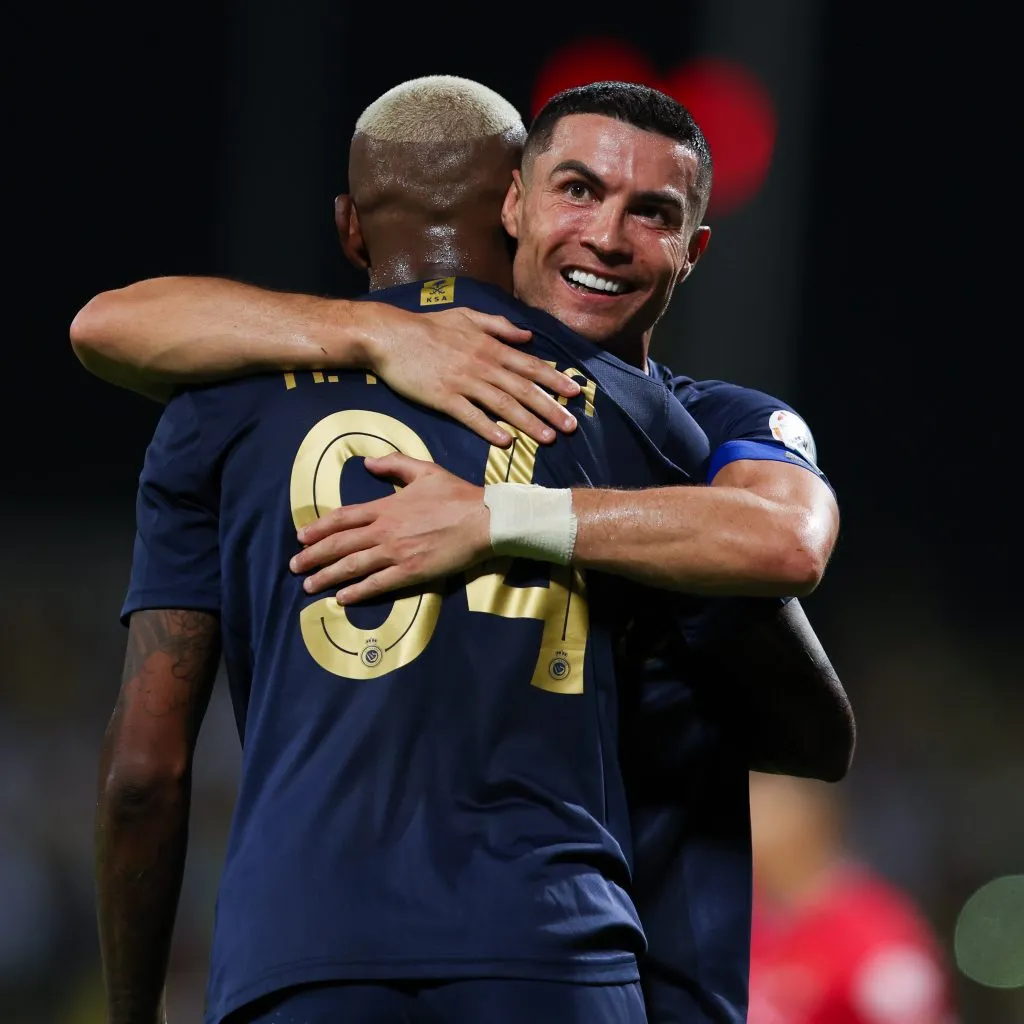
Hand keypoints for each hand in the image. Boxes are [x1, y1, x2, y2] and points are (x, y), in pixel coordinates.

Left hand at [290, 454, 491, 601]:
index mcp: (386, 506)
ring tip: (309, 586)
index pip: (343, 517)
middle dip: (313, 556)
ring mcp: (396, 553)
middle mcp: (385, 531)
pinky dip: (357, 592)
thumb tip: (368, 463)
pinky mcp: (411, 571)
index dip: (319, 528)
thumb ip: (394, 464)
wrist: (484, 519)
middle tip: (294, 566)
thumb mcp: (425, 470)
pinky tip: (342, 599)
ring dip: (327, 576)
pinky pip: (377, 584)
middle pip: (340, 544)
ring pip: (353, 566)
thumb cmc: (457, 495)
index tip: (301, 537)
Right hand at [364, 304, 579, 446]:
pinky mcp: (443, 397)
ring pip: (503, 404)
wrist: (390, 335)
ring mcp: (463, 382)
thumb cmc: (428, 326)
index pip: (530, 365)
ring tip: (548, 438)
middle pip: (523, 389)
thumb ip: (499, 326)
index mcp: (490, 346)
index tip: (575, 393)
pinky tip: (505, 442)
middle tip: (572, 426)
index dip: (555, 379)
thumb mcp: (467, 316)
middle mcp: (482, 364)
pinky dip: (488, 428)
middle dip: (551, 408)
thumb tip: (527, 336)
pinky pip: (470, 415)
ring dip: (528, 422)